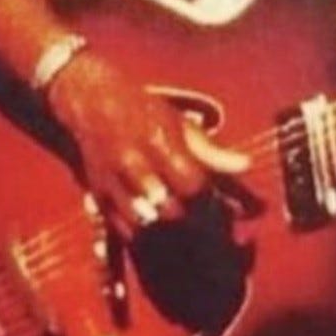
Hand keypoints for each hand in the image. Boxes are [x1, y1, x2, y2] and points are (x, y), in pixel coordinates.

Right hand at [44, 48, 247, 236]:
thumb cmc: (139, 108)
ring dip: (170, 231)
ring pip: (148, 226)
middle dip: (193, 221)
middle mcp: (133, 162)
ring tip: (183, 224)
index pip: (193, 186)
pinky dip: (146, 235)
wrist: (89, 100)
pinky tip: (158, 225)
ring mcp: (113, 181)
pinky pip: (126, 230)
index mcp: (157, 140)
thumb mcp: (176, 121)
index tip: (219, 203)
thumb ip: (210, 149)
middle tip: (205, 220)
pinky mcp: (99, 195)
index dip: (211, 202)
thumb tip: (246, 166)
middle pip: (171, 211)